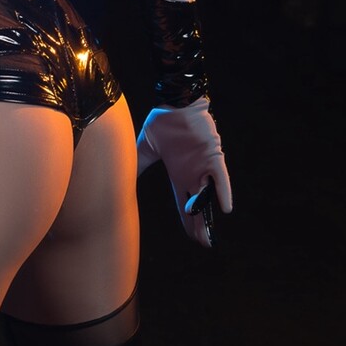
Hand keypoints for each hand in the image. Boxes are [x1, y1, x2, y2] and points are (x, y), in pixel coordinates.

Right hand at [136, 99, 231, 248]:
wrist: (175, 101)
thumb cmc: (164, 121)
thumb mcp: (146, 148)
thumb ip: (137, 164)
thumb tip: (120, 178)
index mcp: (179, 174)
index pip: (184, 203)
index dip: (188, 221)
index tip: (193, 237)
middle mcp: (192, 174)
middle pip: (197, 206)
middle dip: (200, 226)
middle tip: (205, 244)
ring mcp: (203, 167)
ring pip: (207, 197)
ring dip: (206, 215)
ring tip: (208, 234)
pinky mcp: (212, 156)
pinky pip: (220, 177)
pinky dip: (222, 192)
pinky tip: (225, 208)